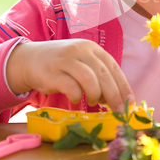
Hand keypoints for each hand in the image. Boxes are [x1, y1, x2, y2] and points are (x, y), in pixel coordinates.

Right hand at [6, 39, 133, 110]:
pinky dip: (77, 96)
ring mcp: (65, 60)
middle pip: (104, 74)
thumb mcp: (82, 63)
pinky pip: (70, 86)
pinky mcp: (51, 72)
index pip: (113, 67)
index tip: (130, 103)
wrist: (30, 59)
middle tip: (119, 111)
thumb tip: (117, 99)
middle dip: (114, 95)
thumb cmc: (62, 65)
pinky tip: (77, 99)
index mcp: (92, 48)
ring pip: (89, 78)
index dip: (123, 86)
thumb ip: (98, 76)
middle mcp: (80, 50)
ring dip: (95, 95)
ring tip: (94, 103)